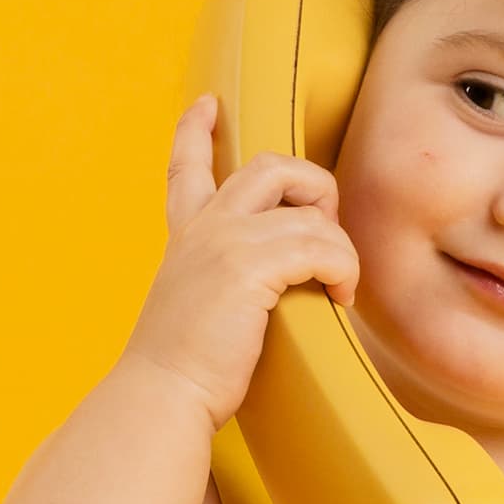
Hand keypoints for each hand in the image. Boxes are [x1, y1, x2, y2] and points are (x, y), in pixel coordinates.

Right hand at [117, 93, 362, 427]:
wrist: (160, 397)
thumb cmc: (179, 374)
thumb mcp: (190, 310)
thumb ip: (218, 283)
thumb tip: (266, 287)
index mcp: (185, 239)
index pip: (187, 170)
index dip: (195, 132)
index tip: (207, 105)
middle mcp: (203, 229)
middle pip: (270, 166)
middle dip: (313, 186)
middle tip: (325, 234)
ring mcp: (225, 243)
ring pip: (308, 207)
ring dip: (338, 244)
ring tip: (339, 285)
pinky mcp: (250, 267)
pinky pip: (322, 245)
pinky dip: (343, 269)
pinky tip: (340, 297)